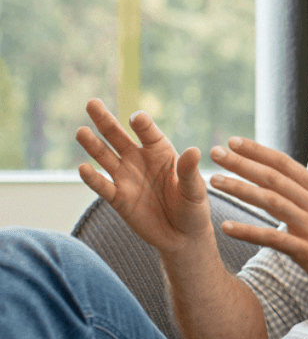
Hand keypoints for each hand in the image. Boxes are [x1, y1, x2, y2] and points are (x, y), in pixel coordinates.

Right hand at [75, 99, 212, 255]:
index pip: (148, 133)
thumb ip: (189, 171)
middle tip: (92, 103)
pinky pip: (103, 186)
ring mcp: (126, 178)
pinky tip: (83, 167)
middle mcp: (139, 160)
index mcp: (161, 152)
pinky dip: (92, 178)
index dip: (142, 125)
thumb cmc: (192, 207)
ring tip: (81, 131)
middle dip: (106, 120)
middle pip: (119, 137)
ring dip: (93, 145)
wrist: (182, 236)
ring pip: (105, 157)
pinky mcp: (118, 198)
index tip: (137, 119)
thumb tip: (193, 151)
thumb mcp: (194, 189)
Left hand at [208, 136, 307, 304]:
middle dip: (242, 163)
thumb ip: (305, 195)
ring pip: (270, 201)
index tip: (233, 141)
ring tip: (214, 181)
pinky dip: (248, 232)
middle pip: (273, 177)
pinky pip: (272, 238)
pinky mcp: (307, 252)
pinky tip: (226, 227)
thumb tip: (280, 179)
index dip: (258, 151)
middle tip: (215, 153)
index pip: (284, 163)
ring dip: (240, 190)